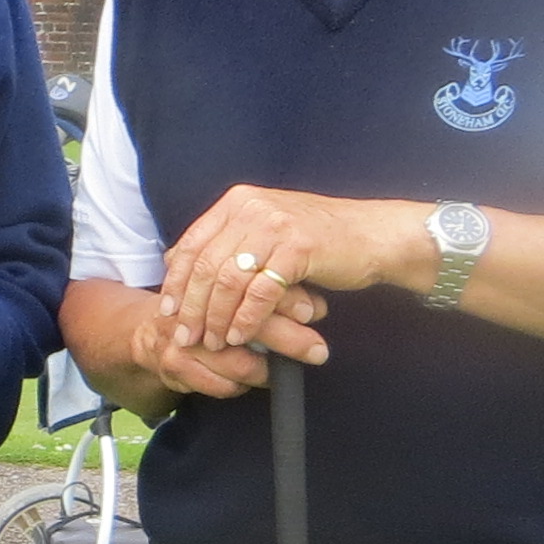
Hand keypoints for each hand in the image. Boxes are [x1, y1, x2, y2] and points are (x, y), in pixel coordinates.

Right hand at [71, 279, 305, 407]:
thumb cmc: (206, 312)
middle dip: (290, 340)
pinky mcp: (175, 365)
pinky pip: (218, 384)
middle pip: (251, 324)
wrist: (148, 334)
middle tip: (318, 351)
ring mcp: (185, 337)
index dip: (288, 298)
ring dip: (265, 371)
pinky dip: (237, 386)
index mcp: (214, 279)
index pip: (257, 284)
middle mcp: (197, 305)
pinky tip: (244, 382)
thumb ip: (274, 295)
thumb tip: (317, 307)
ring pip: (237, 361)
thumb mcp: (236, 294)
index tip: (315, 312)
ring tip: (280, 374)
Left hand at [154, 184, 428, 362]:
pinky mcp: (298, 248)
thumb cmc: (318, 239)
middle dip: (192, 306)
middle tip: (185, 336)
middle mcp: (251, 208)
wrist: (374, 235)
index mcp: (237, 201)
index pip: (191, 243)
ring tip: (214, 342)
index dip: (176, 281)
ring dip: (217, 318)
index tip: (168, 310)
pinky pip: (260, 292)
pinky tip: (241, 337)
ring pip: (228, 281)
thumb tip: (175, 262)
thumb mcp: (266, 230)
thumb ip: (227, 241)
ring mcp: (275, 226)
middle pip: (205, 265)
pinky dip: (246, 319)